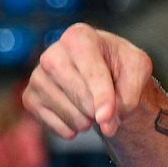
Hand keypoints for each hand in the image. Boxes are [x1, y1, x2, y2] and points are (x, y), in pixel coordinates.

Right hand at [25, 23, 153, 137]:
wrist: (101, 71)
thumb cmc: (119, 65)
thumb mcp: (137, 69)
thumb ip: (130, 94)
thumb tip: (107, 125)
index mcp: (79, 37)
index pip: (92, 73)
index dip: (103, 97)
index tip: (107, 117)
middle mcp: (52, 54)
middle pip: (81, 97)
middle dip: (100, 109)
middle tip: (107, 104)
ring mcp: (37, 76)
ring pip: (69, 114)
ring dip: (89, 120)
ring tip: (92, 106)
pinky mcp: (30, 98)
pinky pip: (56, 127)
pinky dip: (74, 129)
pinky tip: (77, 112)